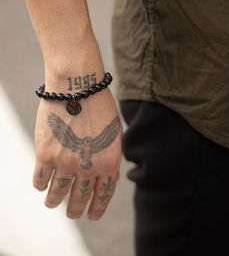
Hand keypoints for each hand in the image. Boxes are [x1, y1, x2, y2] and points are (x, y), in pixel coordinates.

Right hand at [32, 80, 122, 220]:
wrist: (78, 87)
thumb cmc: (99, 106)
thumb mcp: (114, 133)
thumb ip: (111, 157)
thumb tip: (110, 178)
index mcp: (109, 162)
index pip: (103, 195)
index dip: (97, 208)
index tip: (91, 216)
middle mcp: (88, 167)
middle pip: (80, 198)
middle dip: (76, 210)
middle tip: (72, 214)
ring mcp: (65, 162)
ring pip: (57, 194)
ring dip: (54, 202)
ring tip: (52, 204)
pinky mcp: (45, 154)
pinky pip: (40, 179)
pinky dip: (40, 185)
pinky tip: (42, 185)